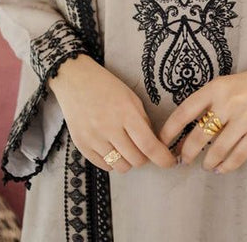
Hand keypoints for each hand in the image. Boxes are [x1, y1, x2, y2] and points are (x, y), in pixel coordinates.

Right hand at [47, 54, 176, 174]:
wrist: (75, 80)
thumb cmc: (106, 86)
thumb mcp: (131, 98)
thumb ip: (143, 121)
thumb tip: (154, 144)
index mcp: (126, 112)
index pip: (148, 145)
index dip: (162, 158)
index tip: (170, 162)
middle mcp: (109, 128)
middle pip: (136, 160)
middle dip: (145, 157)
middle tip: (144, 148)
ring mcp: (94, 138)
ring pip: (120, 167)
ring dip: (128, 161)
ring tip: (126, 147)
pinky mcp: (82, 146)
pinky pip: (104, 166)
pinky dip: (112, 161)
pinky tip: (112, 147)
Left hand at [157, 58, 246, 173]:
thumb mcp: (228, 83)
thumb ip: (210, 101)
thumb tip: (190, 129)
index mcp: (216, 87)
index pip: (185, 111)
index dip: (170, 130)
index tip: (162, 143)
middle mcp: (228, 102)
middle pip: (198, 135)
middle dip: (187, 152)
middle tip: (183, 160)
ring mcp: (245, 118)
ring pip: (218, 149)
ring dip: (207, 162)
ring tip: (205, 165)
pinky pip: (238, 155)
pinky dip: (227, 166)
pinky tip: (221, 168)